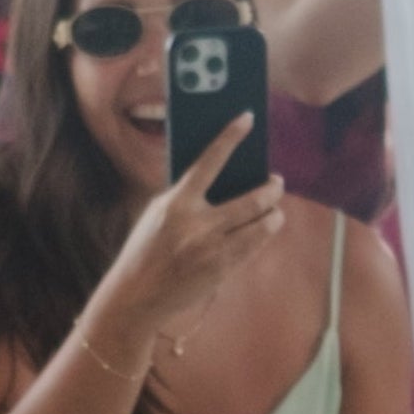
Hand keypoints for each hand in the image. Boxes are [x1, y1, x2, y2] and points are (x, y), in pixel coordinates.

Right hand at [83, 119, 286, 374]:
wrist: (136, 296)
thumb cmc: (146, 249)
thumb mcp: (158, 214)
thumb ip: (187, 195)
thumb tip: (224, 177)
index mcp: (176, 203)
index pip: (209, 160)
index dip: (230, 136)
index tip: (246, 118)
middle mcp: (198, 225)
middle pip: (252, 200)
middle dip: (272, 189)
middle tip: (277, 182)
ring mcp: (213, 250)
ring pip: (262, 226)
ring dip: (274, 215)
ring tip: (276, 209)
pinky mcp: (223, 271)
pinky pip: (254, 248)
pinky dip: (262, 236)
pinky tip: (265, 229)